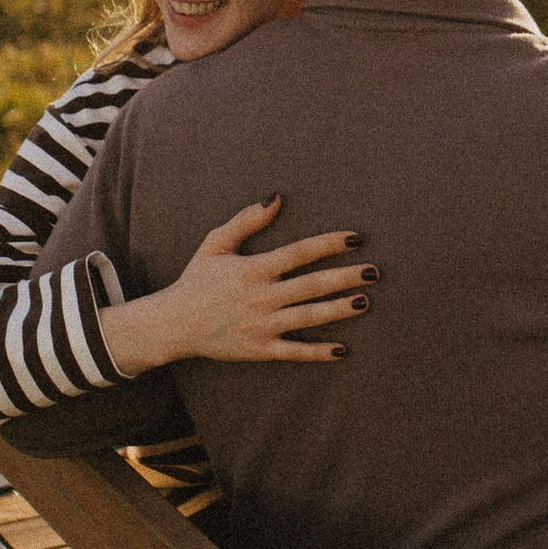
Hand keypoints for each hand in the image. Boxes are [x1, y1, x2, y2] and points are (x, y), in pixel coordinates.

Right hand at [96, 200, 373, 376]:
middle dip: (345, 277)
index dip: (329, 244)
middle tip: (374, 272)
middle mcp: (261, 297)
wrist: (173, 324)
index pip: (300, 253)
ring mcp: (262, 325)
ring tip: (365, 301)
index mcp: (253, 269)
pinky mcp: (260, 349)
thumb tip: (277, 197)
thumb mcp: (215, 243)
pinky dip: (318, 352)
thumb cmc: (197, 280)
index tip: (356, 239)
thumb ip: (246, 220)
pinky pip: (294, 352)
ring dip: (339, 309)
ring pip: (309, 317)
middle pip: (312, 285)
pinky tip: (342, 349)